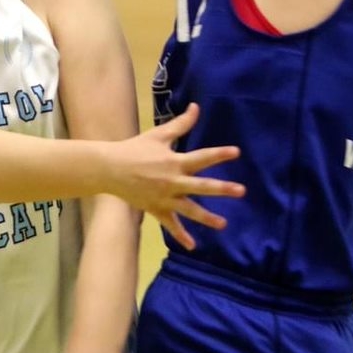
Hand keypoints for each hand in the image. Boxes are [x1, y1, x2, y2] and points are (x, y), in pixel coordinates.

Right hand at [113, 103, 244, 249]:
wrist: (110, 169)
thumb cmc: (135, 149)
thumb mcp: (159, 134)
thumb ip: (181, 124)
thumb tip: (196, 107)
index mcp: (175, 161)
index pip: (202, 157)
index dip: (219, 154)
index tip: (236, 152)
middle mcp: (173, 181)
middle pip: (201, 187)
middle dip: (222, 189)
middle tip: (241, 191)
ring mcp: (165, 198)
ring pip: (189, 210)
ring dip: (207, 217)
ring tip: (223, 224)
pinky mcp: (156, 209)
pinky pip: (170, 224)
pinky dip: (180, 235)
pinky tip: (192, 246)